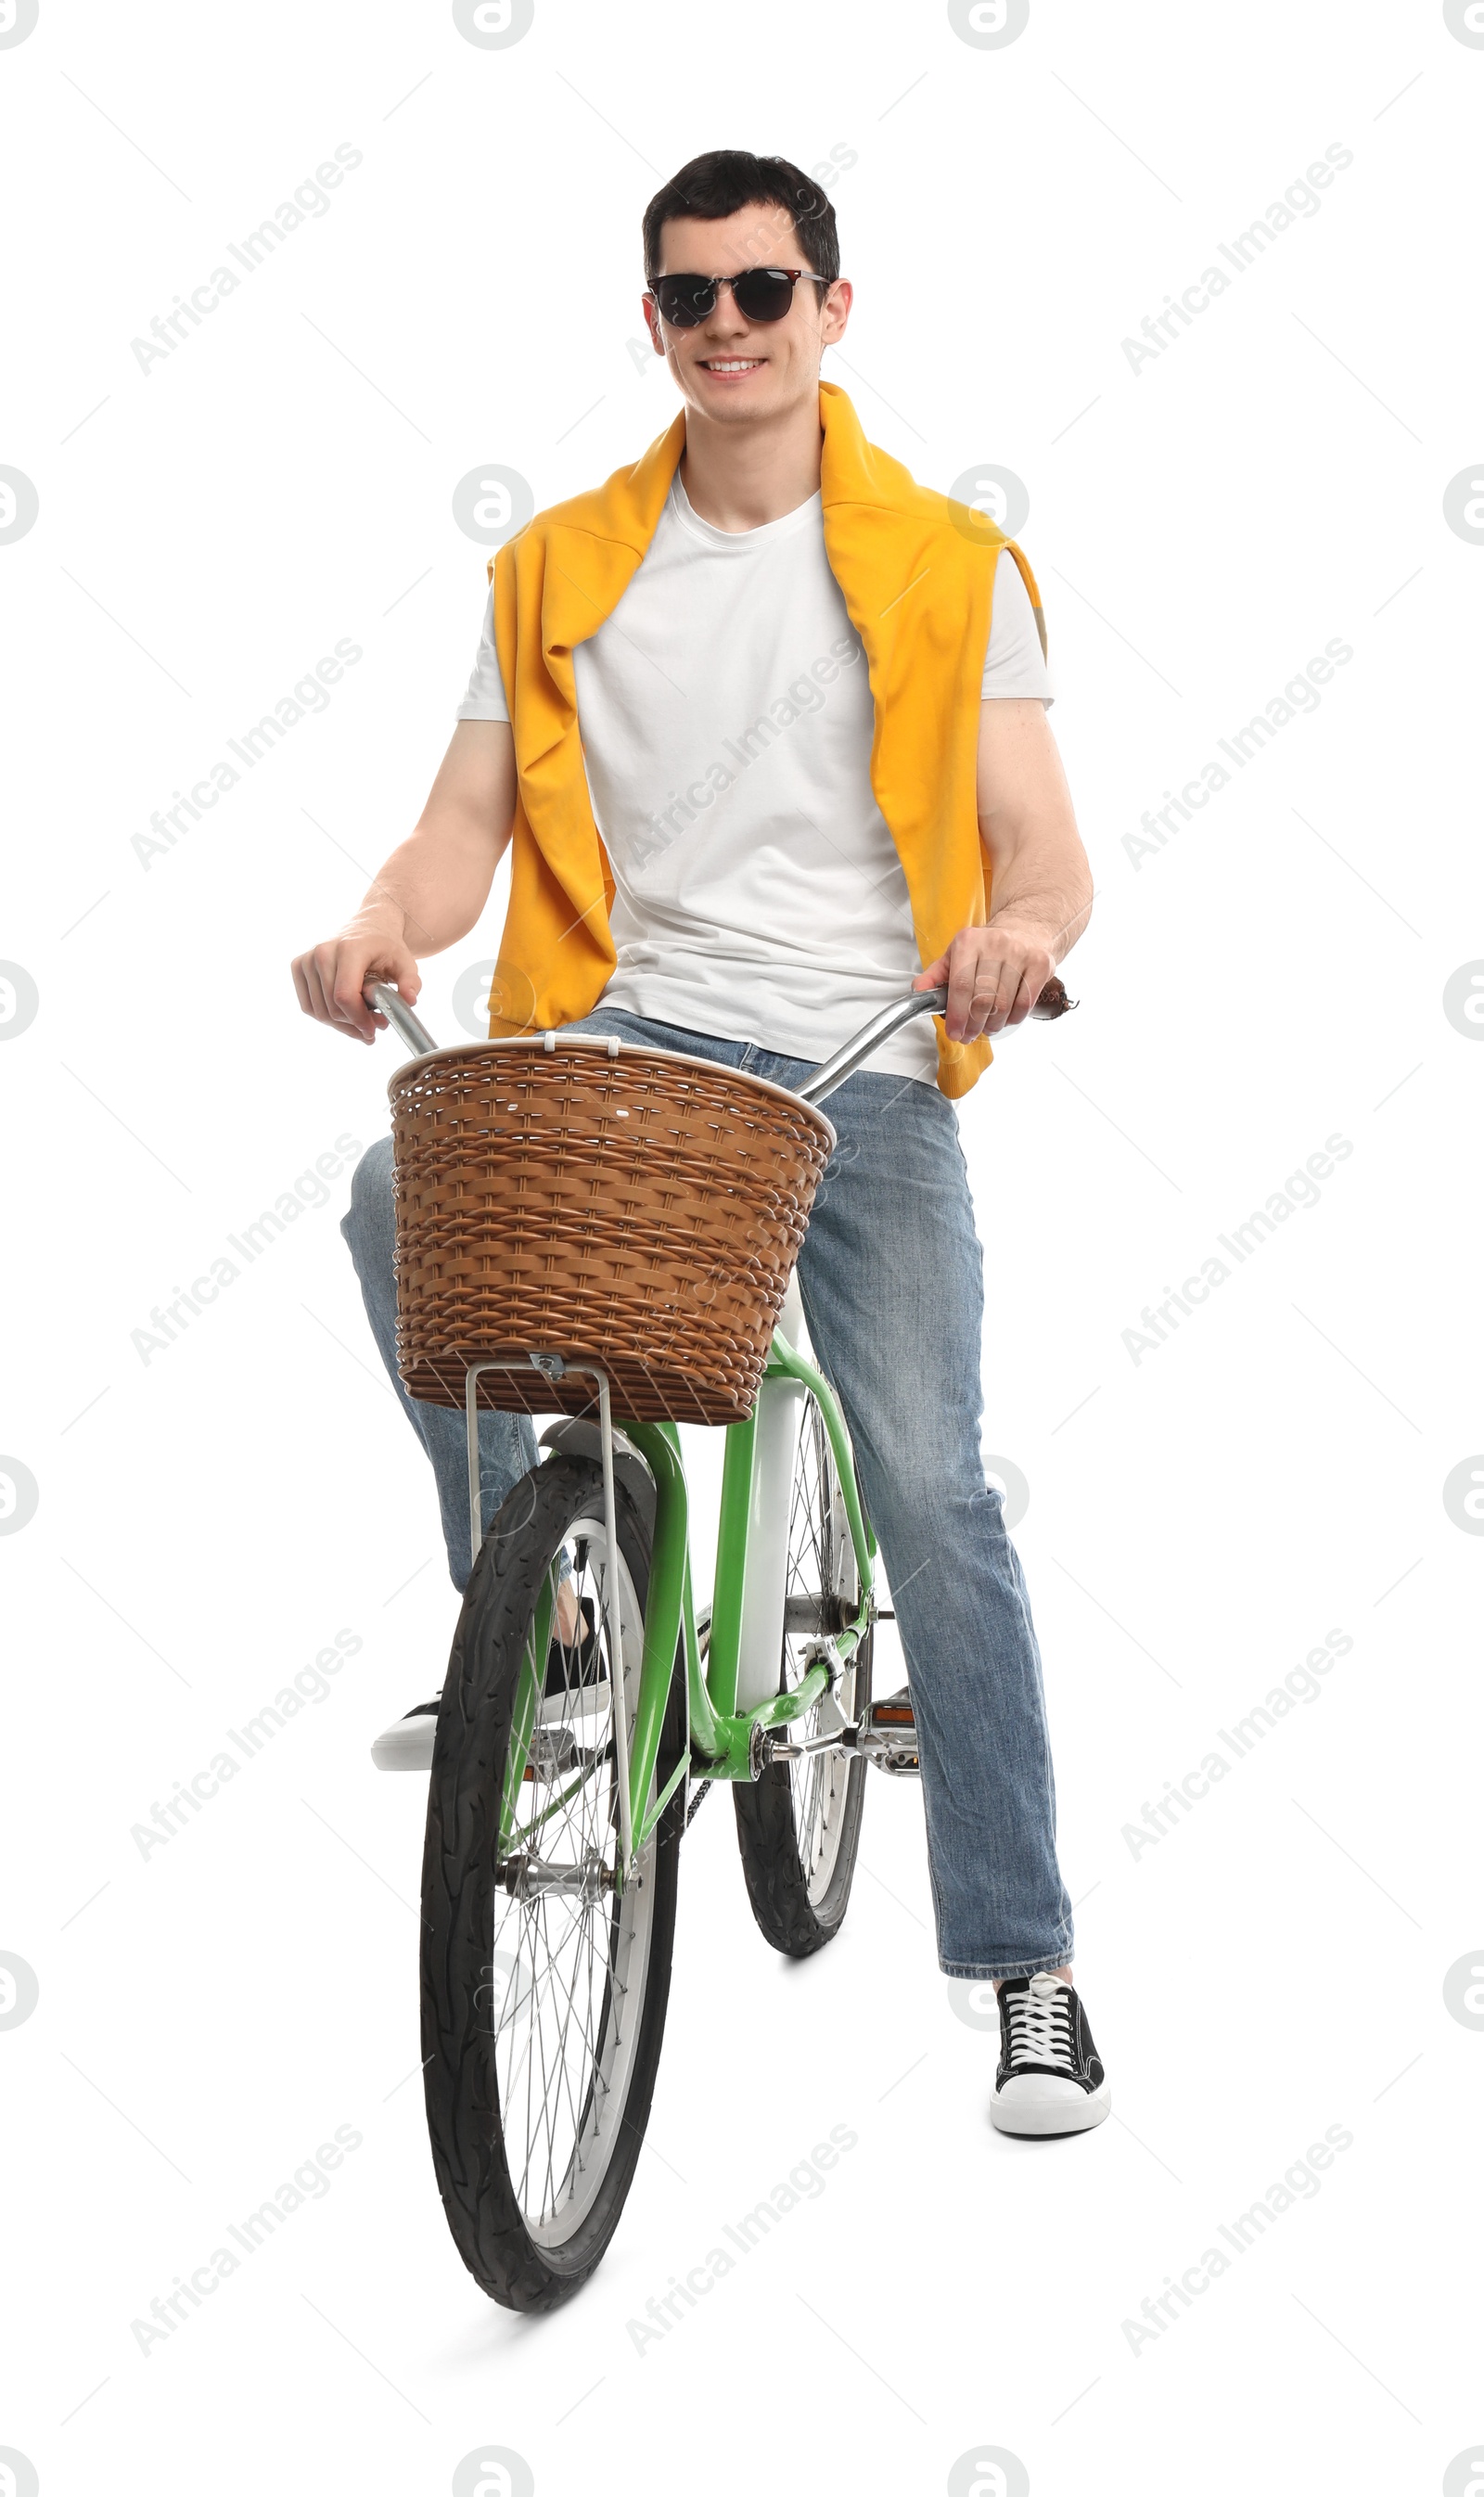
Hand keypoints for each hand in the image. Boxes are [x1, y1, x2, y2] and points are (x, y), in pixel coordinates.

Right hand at [291, 919, 420, 1044]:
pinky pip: (309, 1006)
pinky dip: (327, 1018)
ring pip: (319, 1011)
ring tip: (363, 1021)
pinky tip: (346, 1016)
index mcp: (350, 949)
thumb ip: (411, 982)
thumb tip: (409, 1001)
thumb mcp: (406, 963)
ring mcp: (307, 958)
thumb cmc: (387, 947)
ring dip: (342, 1025)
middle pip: (332, 1008)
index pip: (345, 995)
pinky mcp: (298, 966)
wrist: (368, 927)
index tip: (374, 1030)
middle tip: (375, 1027)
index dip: (358, 1019)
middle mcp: (323, 951)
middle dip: (354, 1025)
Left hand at [914, 920, 1056, 1041]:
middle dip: (973, 1025)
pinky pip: (1024, 1003)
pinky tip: (1005, 1019)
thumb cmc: (986, 948)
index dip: (957, 1015)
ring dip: (992, 1025)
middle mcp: (995, 943)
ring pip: (1003, 1004)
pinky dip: (1012, 1019)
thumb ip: (935, 975)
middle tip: (969, 1035)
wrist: (1025, 931)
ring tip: (986, 1029)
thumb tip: (919, 992)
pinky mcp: (1040, 963)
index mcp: (969, 941)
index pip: (961, 985)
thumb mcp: (956, 955)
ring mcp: (1020, 952)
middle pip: (982, 998)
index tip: (954, 1032)